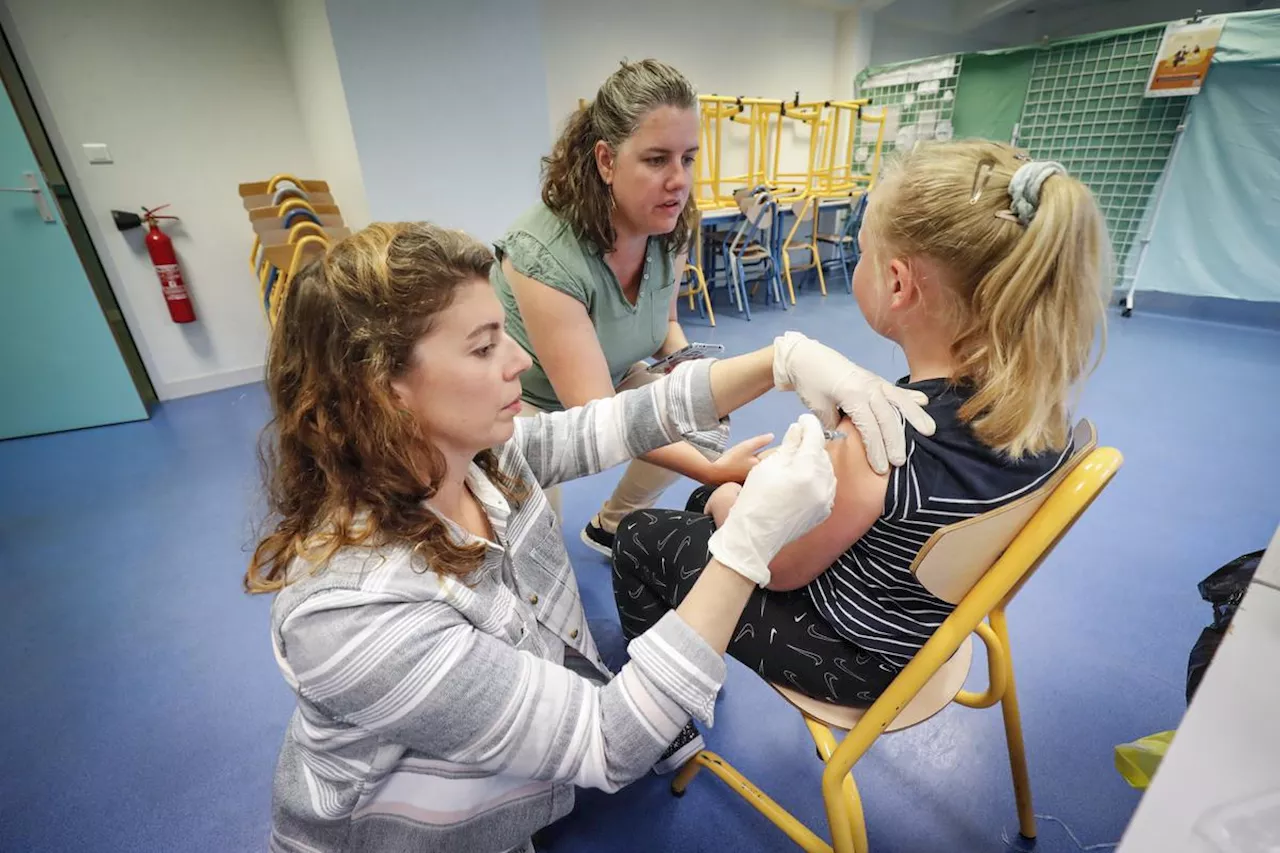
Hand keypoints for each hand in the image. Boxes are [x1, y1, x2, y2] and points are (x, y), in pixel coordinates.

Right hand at [707, 414, 835, 585]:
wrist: (755, 536)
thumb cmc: (755, 498)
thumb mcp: (768, 467)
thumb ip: (789, 446)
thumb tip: (799, 429)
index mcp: (806, 471)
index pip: (815, 438)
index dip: (809, 424)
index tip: (803, 418)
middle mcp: (822, 485)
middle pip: (822, 453)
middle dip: (811, 443)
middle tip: (796, 439)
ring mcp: (825, 500)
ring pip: (826, 470)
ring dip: (815, 461)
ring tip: (798, 460)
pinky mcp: (824, 511)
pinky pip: (827, 486)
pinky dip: (818, 478)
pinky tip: (803, 479)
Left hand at [772, 331, 935, 474]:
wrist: (807, 357)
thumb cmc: (810, 382)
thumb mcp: (817, 406)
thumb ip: (833, 424)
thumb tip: (846, 441)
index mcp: (853, 394)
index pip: (869, 427)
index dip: (877, 449)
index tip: (882, 468)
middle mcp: (868, 387)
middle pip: (888, 417)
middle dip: (896, 441)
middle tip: (900, 462)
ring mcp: (874, 381)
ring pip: (899, 401)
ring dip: (914, 417)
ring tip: (929, 431)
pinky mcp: (875, 379)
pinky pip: (896, 389)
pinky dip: (910, 396)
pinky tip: (924, 402)